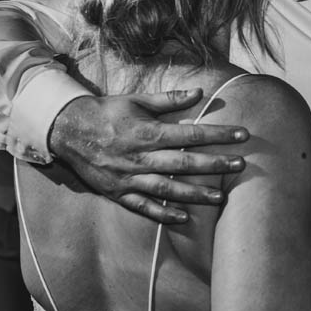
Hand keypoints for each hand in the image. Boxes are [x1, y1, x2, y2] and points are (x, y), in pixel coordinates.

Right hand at [49, 91, 249, 223]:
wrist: (67, 130)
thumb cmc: (107, 112)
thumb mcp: (136, 101)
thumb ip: (169, 99)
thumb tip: (199, 92)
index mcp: (147, 132)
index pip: (191, 134)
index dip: (218, 135)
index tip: (242, 135)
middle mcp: (140, 157)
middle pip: (184, 164)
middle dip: (215, 165)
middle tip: (241, 165)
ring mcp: (128, 177)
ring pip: (168, 189)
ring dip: (195, 194)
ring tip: (220, 197)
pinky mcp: (118, 192)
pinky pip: (143, 206)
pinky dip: (163, 213)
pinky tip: (184, 218)